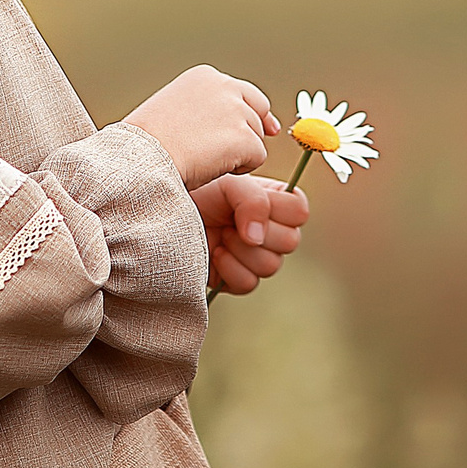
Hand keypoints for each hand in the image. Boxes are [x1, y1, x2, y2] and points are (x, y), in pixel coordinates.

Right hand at [121, 65, 274, 190]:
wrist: (142, 157)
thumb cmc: (151, 140)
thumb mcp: (176, 107)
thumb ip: (207, 106)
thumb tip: (244, 120)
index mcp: (205, 76)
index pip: (242, 92)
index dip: (244, 114)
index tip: (238, 131)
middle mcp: (224, 86)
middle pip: (258, 110)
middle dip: (249, 130)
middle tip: (230, 151)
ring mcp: (236, 111)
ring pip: (257, 137)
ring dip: (239, 152)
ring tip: (205, 158)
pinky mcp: (244, 138)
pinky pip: (258, 157)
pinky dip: (242, 168)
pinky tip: (214, 168)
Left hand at [195, 175, 308, 295]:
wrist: (167, 216)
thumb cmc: (199, 194)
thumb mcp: (229, 185)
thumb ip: (253, 200)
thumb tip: (257, 237)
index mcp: (273, 202)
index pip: (300, 211)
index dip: (280, 210)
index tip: (254, 203)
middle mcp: (268, 230)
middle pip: (290, 242)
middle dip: (259, 231)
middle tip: (231, 220)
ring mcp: (253, 256)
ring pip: (270, 265)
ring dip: (241, 249)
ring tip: (221, 234)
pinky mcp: (235, 278)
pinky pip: (248, 283)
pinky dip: (229, 268)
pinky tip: (215, 252)